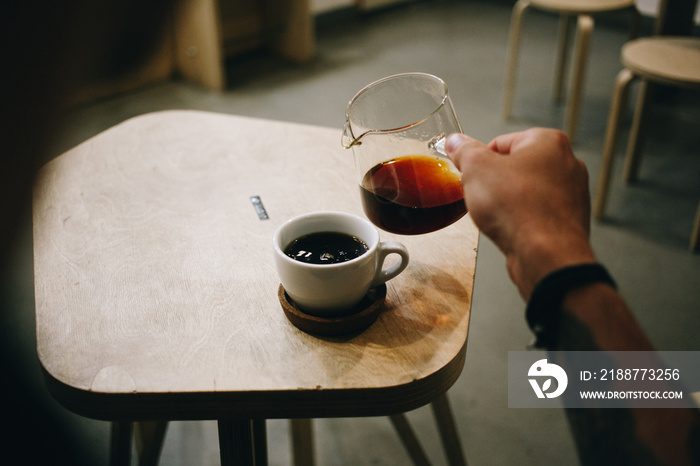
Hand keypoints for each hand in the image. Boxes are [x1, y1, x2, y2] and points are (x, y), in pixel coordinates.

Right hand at [446, 128, 595, 299]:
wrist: (546, 255)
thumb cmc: (518, 209)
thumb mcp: (477, 170)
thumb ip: (465, 151)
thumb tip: (456, 141)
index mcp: (548, 141)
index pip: (501, 142)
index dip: (479, 161)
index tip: (469, 175)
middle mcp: (567, 162)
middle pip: (515, 166)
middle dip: (495, 181)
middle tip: (482, 196)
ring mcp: (572, 193)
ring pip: (527, 191)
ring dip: (508, 201)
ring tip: (498, 216)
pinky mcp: (569, 220)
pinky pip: (537, 213)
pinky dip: (523, 219)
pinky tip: (512, 229)